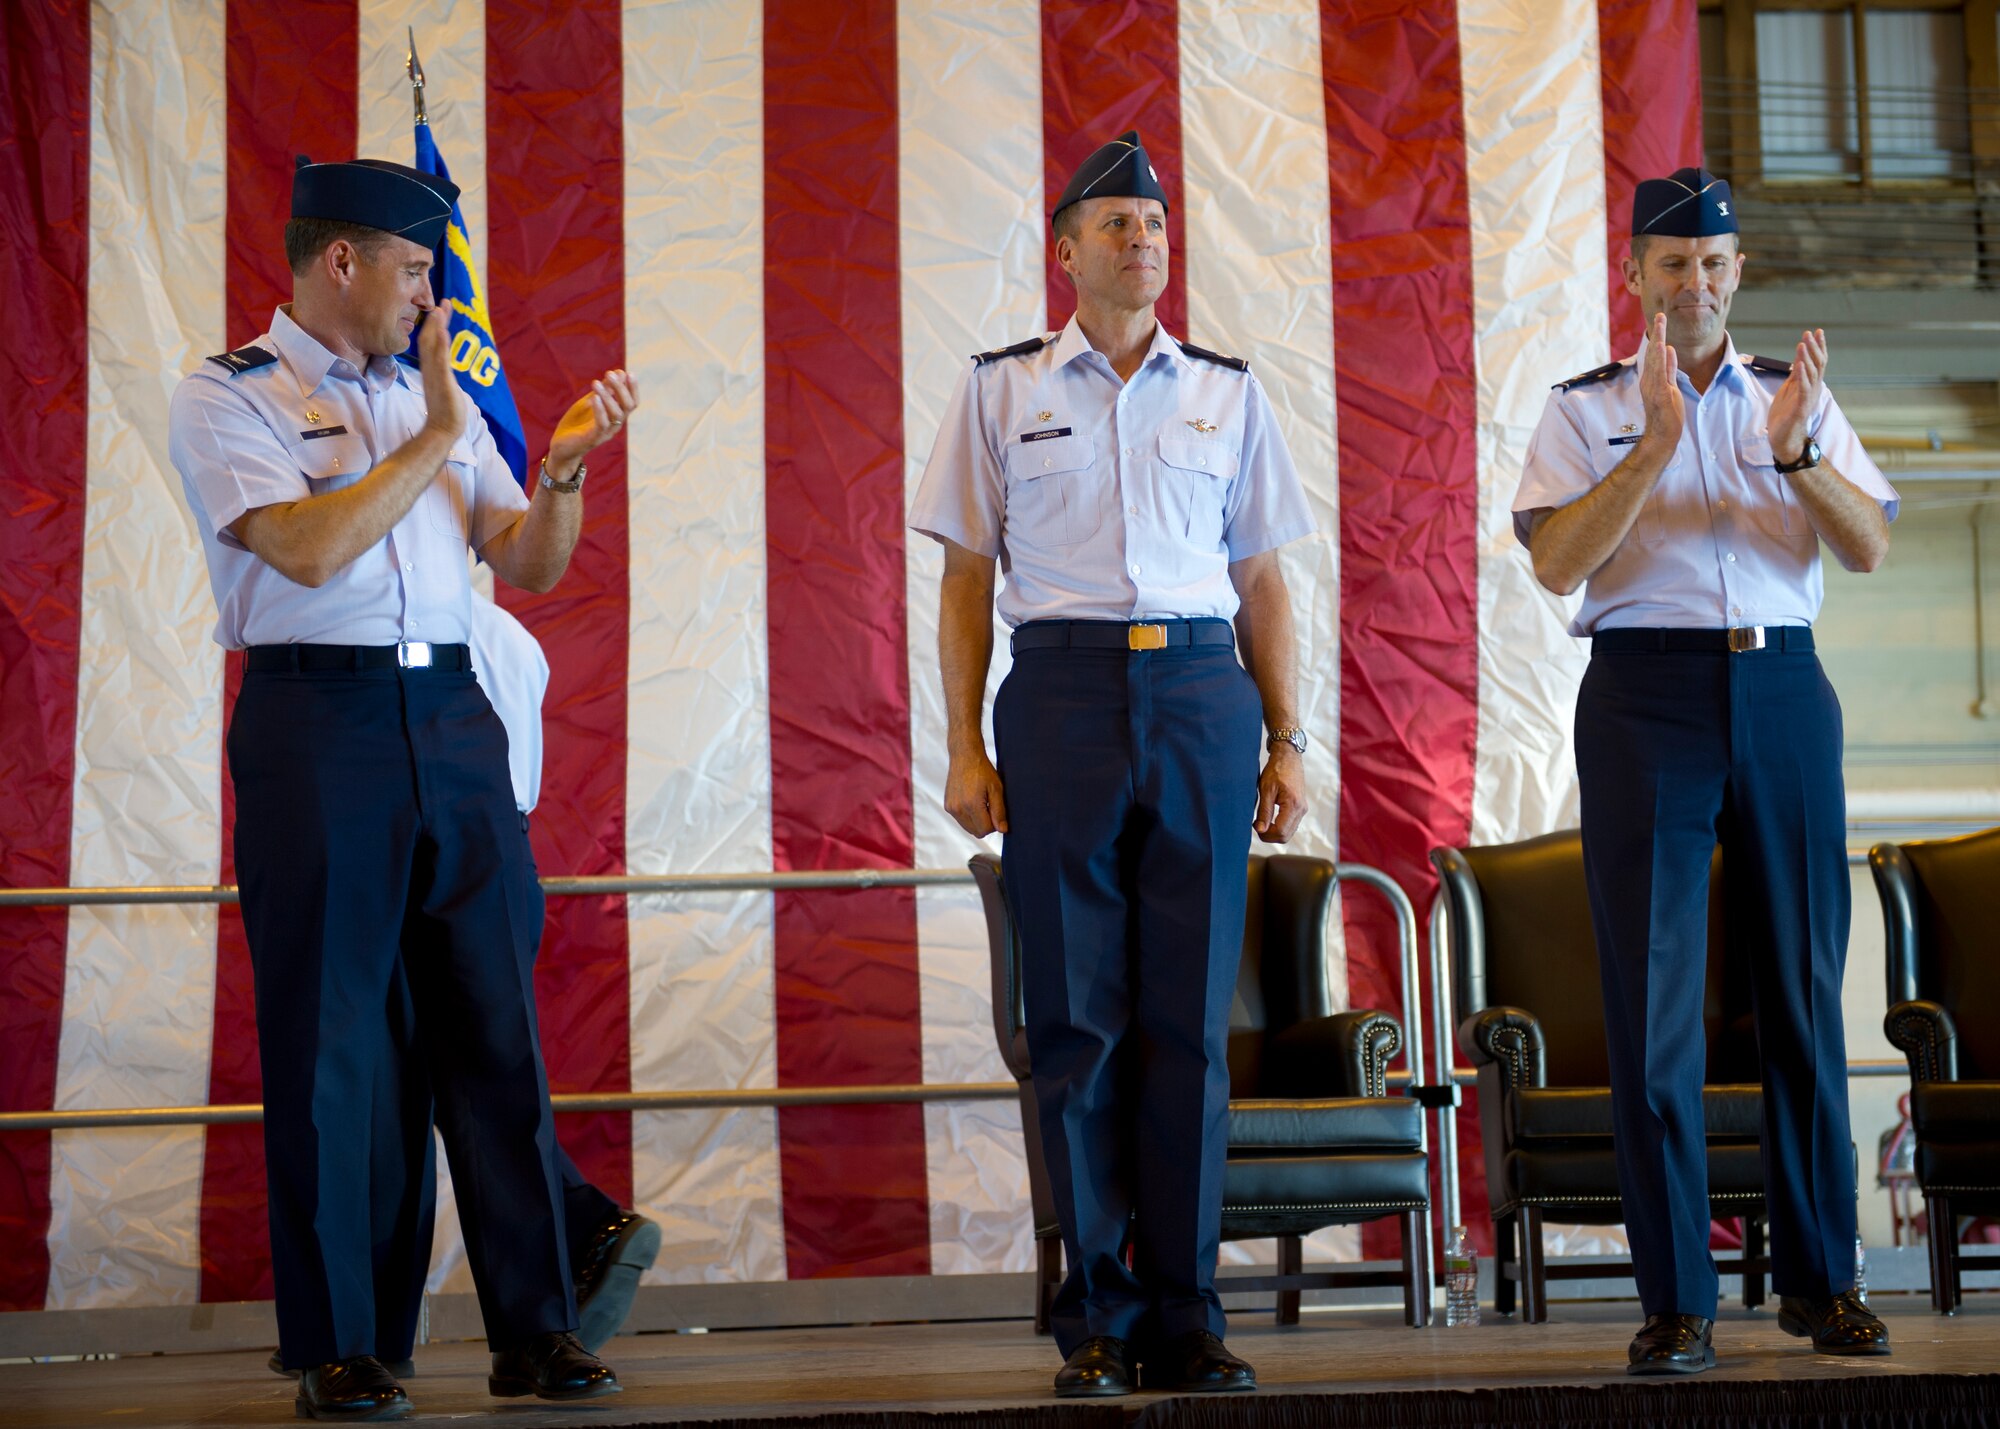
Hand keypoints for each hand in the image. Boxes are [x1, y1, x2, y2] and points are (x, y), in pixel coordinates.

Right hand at [418, 310, 468, 439]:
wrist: (442, 430)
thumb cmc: (445, 409)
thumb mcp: (444, 385)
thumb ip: (443, 372)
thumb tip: (443, 365)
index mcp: (432, 368)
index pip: (433, 341)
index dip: (438, 324)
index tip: (443, 307)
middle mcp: (431, 369)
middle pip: (430, 340)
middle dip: (436, 321)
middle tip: (441, 302)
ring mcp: (436, 376)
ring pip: (434, 348)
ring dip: (436, 328)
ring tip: (439, 311)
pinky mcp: (442, 384)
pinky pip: (440, 363)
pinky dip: (441, 348)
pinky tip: (443, 335)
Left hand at [548, 368, 639, 470]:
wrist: (561, 447)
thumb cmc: (577, 423)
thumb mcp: (590, 402)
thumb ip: (604, 390)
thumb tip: (619, 372)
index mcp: (616, 416)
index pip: (632, 402)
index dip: (633, 388)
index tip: (628, 372)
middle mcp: (616, 425)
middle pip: (628, 406)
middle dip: (621, 388)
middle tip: (610, 373)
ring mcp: (606, 433)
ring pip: (617, 414)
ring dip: (608, 396)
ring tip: (595, 382)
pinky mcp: (594, 439)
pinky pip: (602, 424)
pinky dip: (600, 410)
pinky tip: (594, 397)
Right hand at [944, 749, 1008, 837]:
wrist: (964, 756)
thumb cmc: (982, 770)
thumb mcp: (996, 789)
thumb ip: (999, 811)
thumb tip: (1002, 830)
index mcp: (971, 805)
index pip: (986, 830)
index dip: (995, 824)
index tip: (997, 811)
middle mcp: (958, 809)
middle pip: (977, 832)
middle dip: (986, 824)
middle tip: (990, 807)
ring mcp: (951, 808)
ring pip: (968, 828)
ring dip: (977, 821)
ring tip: (981, 803)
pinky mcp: (947, 806)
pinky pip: (961, 820)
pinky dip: (969, 816)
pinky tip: (972, 801)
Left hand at [1253, 745, 1306, 843]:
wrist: (1288, 757)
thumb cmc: (1276, 770)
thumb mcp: (1266, 790)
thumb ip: (1264, 812)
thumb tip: (1260, 830)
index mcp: (1293, 805)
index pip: (1280, 832)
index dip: (1266, 834)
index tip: (1254, 826)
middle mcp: (1301, 809)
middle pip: (1286, 836)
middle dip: (1270, 836)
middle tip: (1257, 826)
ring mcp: (1302, 809)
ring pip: (1289, 832)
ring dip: (1274, 831)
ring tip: (1261, 821)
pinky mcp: (1300, 807)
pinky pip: (1291, 824)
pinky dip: (1280, 826)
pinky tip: (1269, 818)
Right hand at [1637, 311, 1683, 456]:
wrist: (1663, 435)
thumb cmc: (1667, 414)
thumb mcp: (1671, 386)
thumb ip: (1670, 368)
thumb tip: (1669, 349)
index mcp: (1652, 378)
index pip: (1656, 354)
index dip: (1658, 337)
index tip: (1661, 321)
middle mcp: (1650, 380)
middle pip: (1653, 352)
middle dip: (1657, 333)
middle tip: (1660, 315)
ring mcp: (1653, 386)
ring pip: (1655, 359)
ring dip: (1657, 340)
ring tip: (1660, 323)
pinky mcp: (1660, 393)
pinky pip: (1659, 372)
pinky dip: (1659, 358)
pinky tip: (1660, 345)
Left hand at [1767, 328, 1826, 465]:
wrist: (1783, 438)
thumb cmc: (1786, 414)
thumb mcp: (1790, 389)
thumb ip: (1796, 375)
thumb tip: (1799, 359)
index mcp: (1810, 384)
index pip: (1817, 361)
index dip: (1818, 346)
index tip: (1817, 331)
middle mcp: (1813, 389)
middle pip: (1817, 364)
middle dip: (1814, 347)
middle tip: (1809, 333)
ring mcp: (1808, 397)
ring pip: (1811, 374)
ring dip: (1806, 358)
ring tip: (1802, 343)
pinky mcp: (1800, 407)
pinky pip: (1803, 389)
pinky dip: (1802, 376)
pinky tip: (1799, 365)